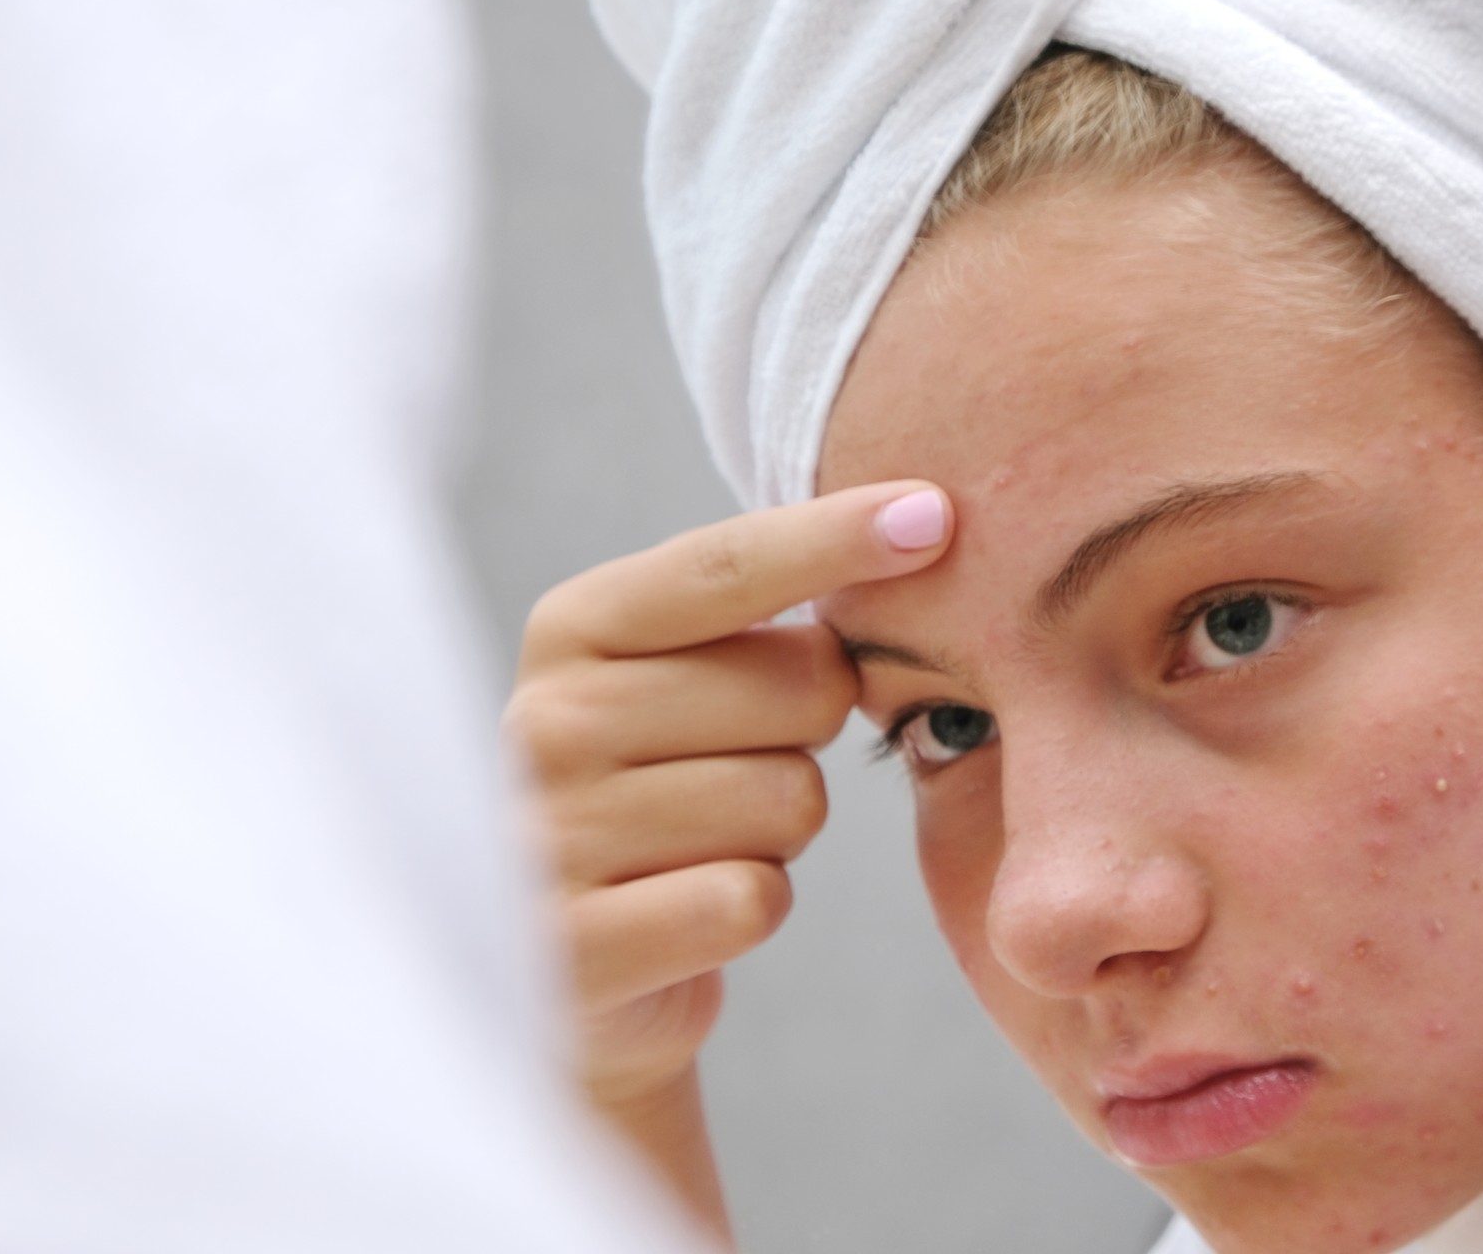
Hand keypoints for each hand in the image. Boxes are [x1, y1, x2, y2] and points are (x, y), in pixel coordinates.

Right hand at [506, 480, 952, 1231]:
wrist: (568, 971)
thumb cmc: (653, 798)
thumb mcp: (670, 684)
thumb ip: (756, 618)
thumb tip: (916, 527)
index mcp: (572, 632)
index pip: (726, 564)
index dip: (836, 536)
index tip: (935, 511)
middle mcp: (547, 719)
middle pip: (796, 687)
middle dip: (809, 733)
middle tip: (737, 769)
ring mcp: (552, 835)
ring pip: (790, 799)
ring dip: (781, 832)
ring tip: (704, 845)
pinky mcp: (579, 949)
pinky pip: (751, 900)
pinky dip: (752, 904)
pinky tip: (693, 911)